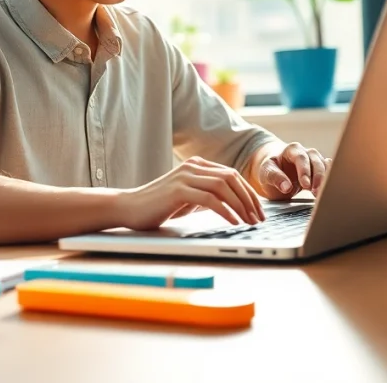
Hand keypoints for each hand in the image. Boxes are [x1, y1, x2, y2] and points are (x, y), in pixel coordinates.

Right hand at [114, 158, 265, 230]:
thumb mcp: (187, 198)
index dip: (248, 193)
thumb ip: (206, 196)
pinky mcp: (178, 190)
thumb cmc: (157, 206)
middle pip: (232, 178)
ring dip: (241, 206)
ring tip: (249, 221)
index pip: (232, 175)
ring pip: (224, 187)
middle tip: (259, 218)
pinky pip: (210, 199)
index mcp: (196, 165)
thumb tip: (233, 206)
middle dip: (249, 199)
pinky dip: (225, 211)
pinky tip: (233, 221)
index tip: (259, 210)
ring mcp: (185, 176)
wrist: (127, 207)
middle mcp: (192, 167)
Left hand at [248, 143, 330, 200]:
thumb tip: (287, 187)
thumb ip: (275, 178)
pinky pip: (329, 172)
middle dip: (318, 177)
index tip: (305, 185)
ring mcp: (314, 160)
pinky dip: (330, 181)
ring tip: (320, 195)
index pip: (301, 158)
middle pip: (316, 162)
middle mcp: (306, 152)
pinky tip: (328, 191)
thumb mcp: (266, 173)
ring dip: (325, 181)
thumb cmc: (269, 169)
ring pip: (325, 167)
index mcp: (292, 149)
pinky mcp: (320, 169)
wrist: (274, 170)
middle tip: (315, 193)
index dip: (305, 171)